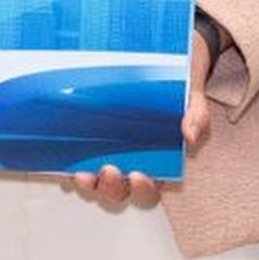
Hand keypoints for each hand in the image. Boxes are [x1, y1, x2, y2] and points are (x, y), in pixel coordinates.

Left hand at [64, 25, 212, 212]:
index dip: (143, 188)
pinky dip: (67, 166)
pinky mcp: (90, 143)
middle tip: (108, 170)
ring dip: (87, 183)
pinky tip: (61, 162)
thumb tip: (190, 134)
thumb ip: (196, 115)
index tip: (138, 176)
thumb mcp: (193, 99)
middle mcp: (132, 164)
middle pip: (119, 190)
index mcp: (159, 164)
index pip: (150, 188)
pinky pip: (76, 161)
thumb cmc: (178, 92)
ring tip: (80, 173)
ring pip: (95, 182)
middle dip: (110, 187)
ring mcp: (110, 155)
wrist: (164, 69)